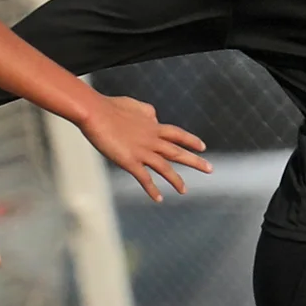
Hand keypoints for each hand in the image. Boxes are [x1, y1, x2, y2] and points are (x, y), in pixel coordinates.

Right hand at [79, 94, 211, 200]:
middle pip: (178, 152)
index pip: (177, 134)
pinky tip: (159, 198)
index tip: (203, 147)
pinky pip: (144, 178)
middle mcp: (152, 139)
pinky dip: (152, 189)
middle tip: (210, 169)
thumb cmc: (110, 106)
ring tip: (185, 191)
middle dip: (195, 161)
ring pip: (165, 168)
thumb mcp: (134, 106)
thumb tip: (155, 117)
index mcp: (153, 125)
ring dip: (176, 180)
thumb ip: (147, 113)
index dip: (191, 140)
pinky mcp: (129, 161)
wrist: (95, 111)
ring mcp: (142, 151)